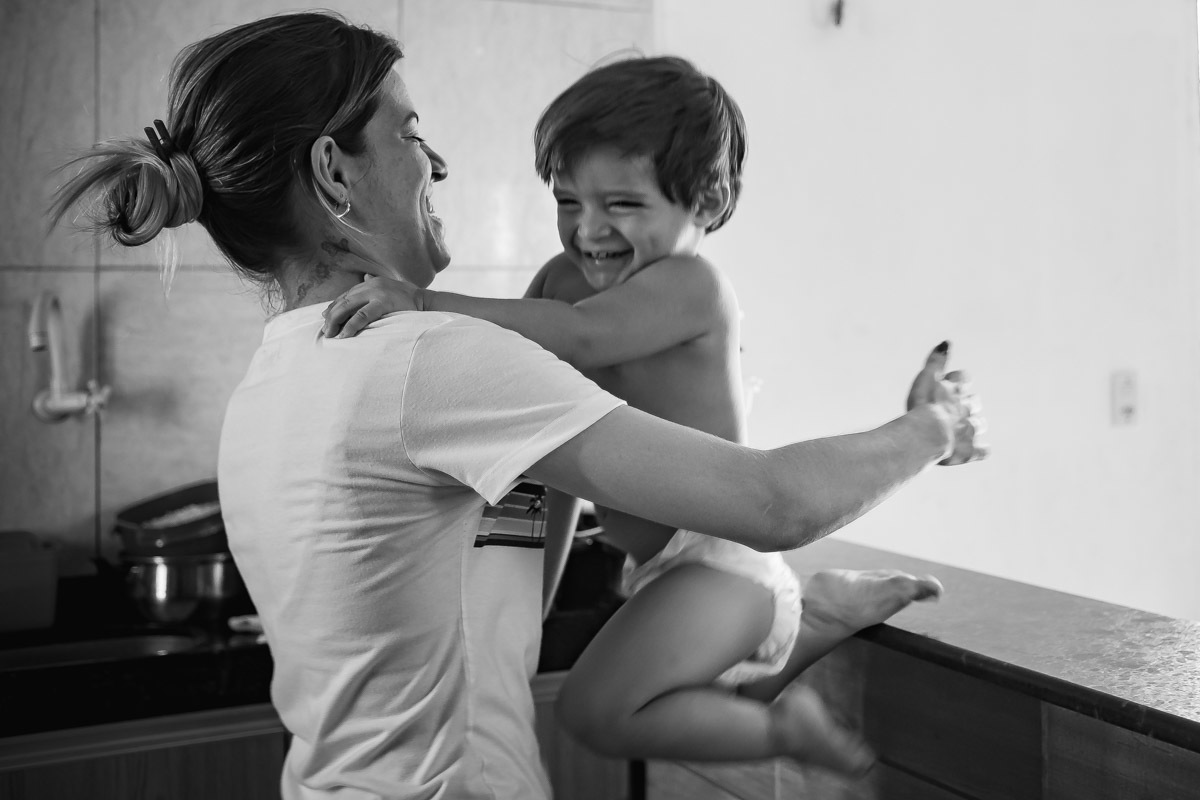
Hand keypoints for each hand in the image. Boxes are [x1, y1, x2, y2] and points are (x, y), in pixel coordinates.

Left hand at [322, 276, 423, 337]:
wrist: (427, 302)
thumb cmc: (409, 298)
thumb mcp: (389, 287)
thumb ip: (375, 282)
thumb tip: (364, 275)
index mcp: (371, 282)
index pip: (347, 295)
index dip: (334, 306)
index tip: (325, 317)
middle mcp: (370, 285)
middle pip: (344, 300)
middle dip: (331, 316)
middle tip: (325, 330)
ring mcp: (376, 293)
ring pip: (348, 307)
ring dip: (336, 321)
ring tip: (330, 334)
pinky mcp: (383, 303)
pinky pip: (362, 316)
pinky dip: (350, 325)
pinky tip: (344, 335)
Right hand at [907, 341, 988, 465]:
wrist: (927, 436)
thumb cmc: (922, 407)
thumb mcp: (926, 378)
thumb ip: (936, 361)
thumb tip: (947, 342)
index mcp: (955, 391)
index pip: (964, 379)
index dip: (959, 381)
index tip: (952, 384)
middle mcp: (966, 409)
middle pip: (973, 403)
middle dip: (968, 405)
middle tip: (956, 410)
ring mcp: (970, 431)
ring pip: (979, 425)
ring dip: (974, 426)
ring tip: (963, 431)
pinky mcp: (970, 451)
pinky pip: (982, 451)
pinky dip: (981, 450)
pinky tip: (977, 451)